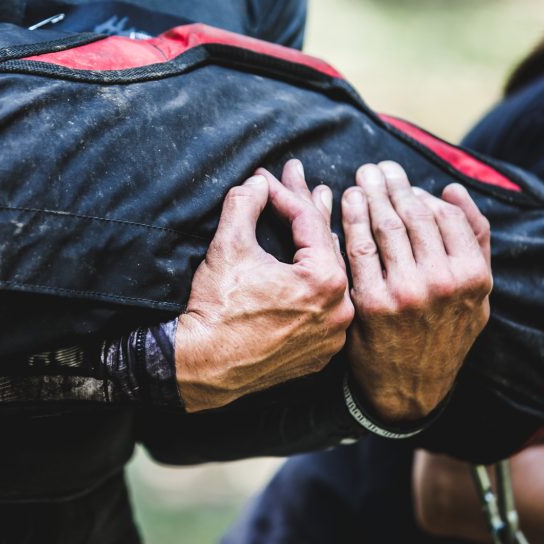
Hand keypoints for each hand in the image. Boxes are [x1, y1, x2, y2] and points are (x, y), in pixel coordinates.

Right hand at [175, 160, 354, 411]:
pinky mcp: (319, 353)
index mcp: (325, 281)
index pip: (308, 222)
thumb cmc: (217, 309)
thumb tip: (257, 182)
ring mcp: (332, 335)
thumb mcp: (229, 246)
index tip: (266, 176)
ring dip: (315, 244)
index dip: (284, 193)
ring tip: (313, 213)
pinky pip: (324, 307)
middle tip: (296, 177)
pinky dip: (314, 284)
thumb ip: (245, 203)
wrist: (203, 367)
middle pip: (323, 246)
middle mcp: (340, 310)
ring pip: (328, 276)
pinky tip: (308, 267)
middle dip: (304, 209)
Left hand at [341, 161, 491, 423]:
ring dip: (371, 194)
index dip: (423, 194)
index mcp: (473, 276)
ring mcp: (407, 292)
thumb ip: (475, 242)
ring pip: (386, 226)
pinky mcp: (373, 302)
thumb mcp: (477, 296)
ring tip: (363, 178)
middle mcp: (444, 282)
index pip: (446, 215)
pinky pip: (359, 248)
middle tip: (378, 168)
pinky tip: (347, 203)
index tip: (406, 182)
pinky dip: (352, 219)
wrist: (412, 390)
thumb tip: (453, 190)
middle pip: (414, 215)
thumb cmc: (445, 335)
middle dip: (393, 185)